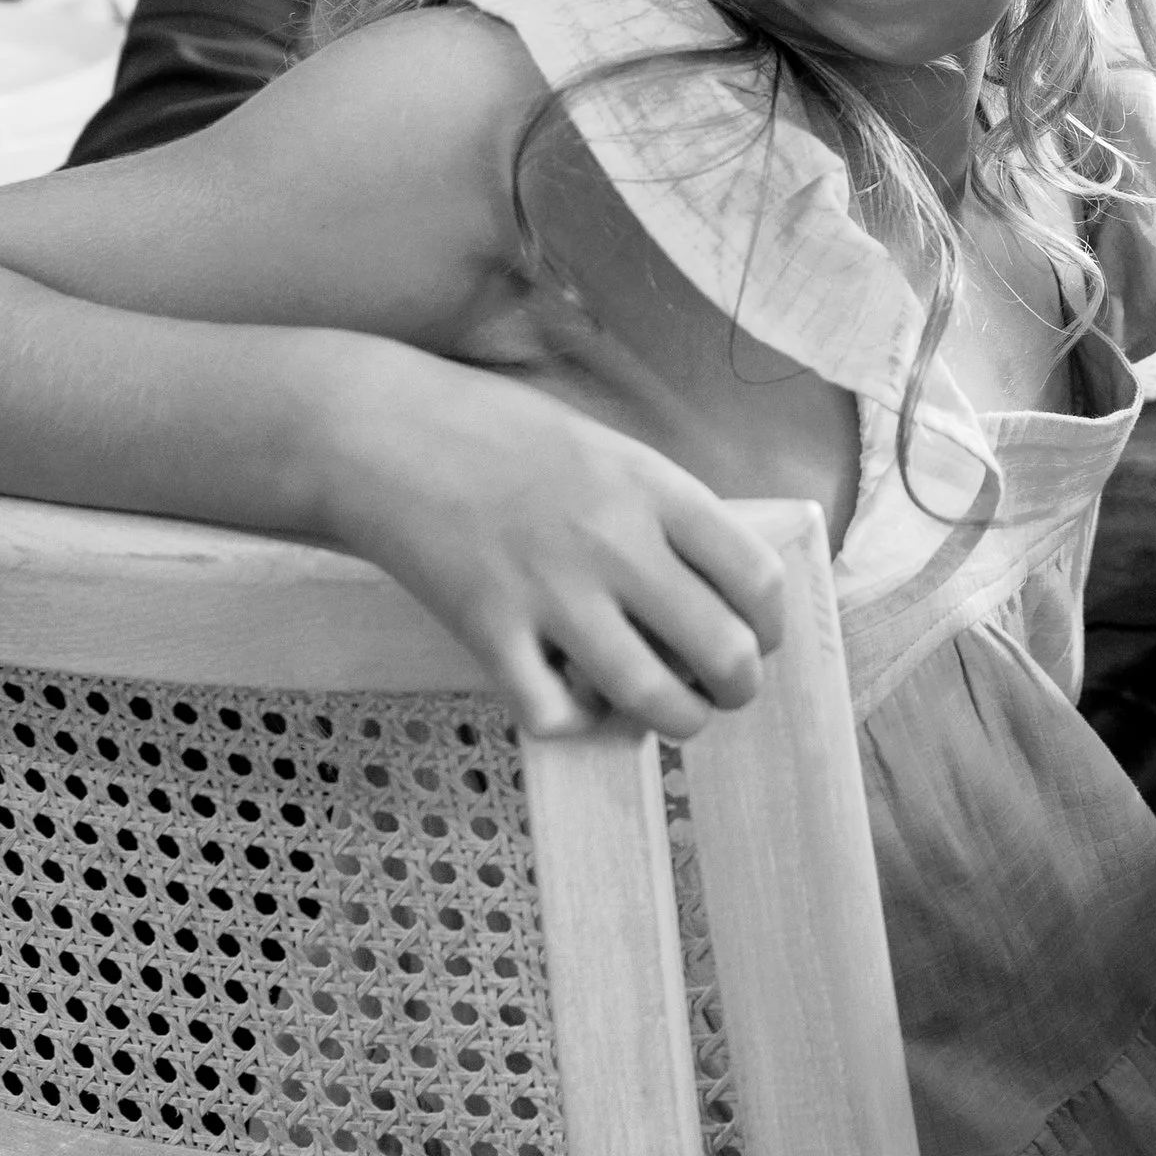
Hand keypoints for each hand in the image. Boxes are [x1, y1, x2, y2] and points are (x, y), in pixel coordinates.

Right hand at [307, 337, 787, 741]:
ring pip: (652, 699)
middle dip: (736, 688)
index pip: (757, 577)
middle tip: (721, 690)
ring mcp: (552, 592)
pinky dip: (575, 723)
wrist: (385, 432)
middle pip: (723, 650)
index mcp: (653, 488)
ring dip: (673, 721)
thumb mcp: (603, 446)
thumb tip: (711, 579)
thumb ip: (658, 508)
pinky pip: (555, 715)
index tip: (758, 637)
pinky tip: (571, 698)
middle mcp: (615, 542)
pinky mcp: (490, 632)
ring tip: (667, 714)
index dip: (771, 625)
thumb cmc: (497, 431)